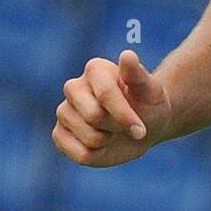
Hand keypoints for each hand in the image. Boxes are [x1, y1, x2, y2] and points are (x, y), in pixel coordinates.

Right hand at [52, 49, 172, 166]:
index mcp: (96, 69)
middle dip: (117, 127)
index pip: (106, 94)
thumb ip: (138, 75)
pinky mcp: (59, 134)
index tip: (141, 129)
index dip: (125, 115)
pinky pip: (79, 154)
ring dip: (109, 141)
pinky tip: (103, 143)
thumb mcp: (151, 91)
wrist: (142, 129)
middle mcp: (74, 87)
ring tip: (114, 131)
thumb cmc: (148, 105)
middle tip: (127, 125)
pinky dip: (98, 155)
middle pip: (94, 116)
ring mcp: (64, 111)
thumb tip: (127, 55)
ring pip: (89, 138)